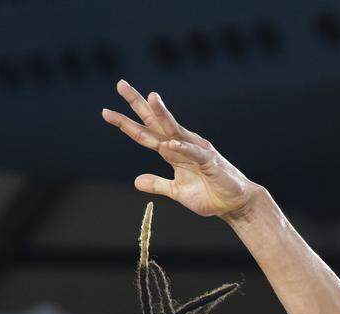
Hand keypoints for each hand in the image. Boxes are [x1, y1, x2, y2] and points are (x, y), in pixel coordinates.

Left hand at [103, 81, 258, 221]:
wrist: (233, 203)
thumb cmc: (208, 194)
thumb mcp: (176, 191)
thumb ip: (158, 184)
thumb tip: (136, 181)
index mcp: (172, 150)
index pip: (145, 133)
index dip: (126, 123)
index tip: (106, 112)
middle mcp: (181, 144)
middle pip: (156, 121)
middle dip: (139, 103)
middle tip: (121, 84)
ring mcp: (195, 150)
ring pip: (175, 129)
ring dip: (163, 114)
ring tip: (151, 98)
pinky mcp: (209, 162)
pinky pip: (193, 154)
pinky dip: (182, 149)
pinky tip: (170, 145)